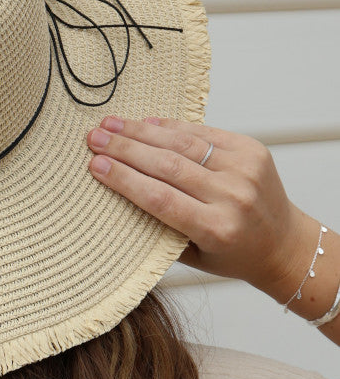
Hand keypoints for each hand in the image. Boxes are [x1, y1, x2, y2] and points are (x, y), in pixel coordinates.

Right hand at [85, 116, 308, 299]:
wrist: (284, 245)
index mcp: (216, 228)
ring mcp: (244, 170)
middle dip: (125, 149)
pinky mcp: (251, 150)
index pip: (160, 198)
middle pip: (167, 166)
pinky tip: (146, 123)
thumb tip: (118, 194)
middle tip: (94, 139)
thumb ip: (160, 228)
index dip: (124, 179)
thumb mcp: (193, 254)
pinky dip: (172, 127)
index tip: (96, 166)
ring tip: (111, 125)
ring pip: (183, 144)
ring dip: (142, 132)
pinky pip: (204, 133)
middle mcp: (233, 197)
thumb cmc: (233, 255)